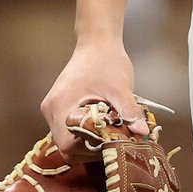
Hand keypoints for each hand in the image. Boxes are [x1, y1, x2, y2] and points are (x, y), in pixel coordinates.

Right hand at [40, 41, 148, 160]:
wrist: (98, 41)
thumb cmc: (108, 62)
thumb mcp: (121, 89)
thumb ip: (130, 112)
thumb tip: (142, 132)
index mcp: (60, 106)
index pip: (67, 146)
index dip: (88, 150)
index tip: (109, 143)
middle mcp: (50, 109)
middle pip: (65, 145)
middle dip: (88, 147)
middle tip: (111, 138)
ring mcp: (51, 107)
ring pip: (65, 137)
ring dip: (86, 138)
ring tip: (107, 129)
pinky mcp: (57, 104)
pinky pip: (66, 127)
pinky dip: (82, 130)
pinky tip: (99, 121)